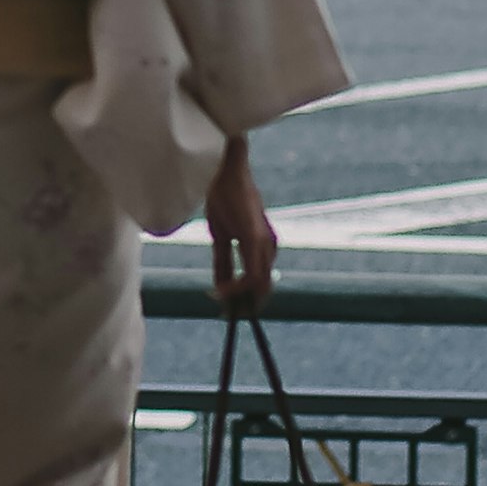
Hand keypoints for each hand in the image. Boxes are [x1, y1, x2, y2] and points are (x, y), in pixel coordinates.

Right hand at [206, 135, 277, 312]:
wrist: (223, 169)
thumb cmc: (222, 195)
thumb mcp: (220, 235)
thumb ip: (223, 261)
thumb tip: (218, 285)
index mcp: (262, 244)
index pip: (259, 281)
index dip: (244, 298)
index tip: (226, 309)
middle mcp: (268, 245)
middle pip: (264, 287)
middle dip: (246, 305)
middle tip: (227, 316)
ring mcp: (263, 242)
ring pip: (261, 285)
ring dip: (241, 299)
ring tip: (222, 306)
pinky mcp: (254, 238)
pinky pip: (252, 274)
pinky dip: (237, 287)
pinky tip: (221, 291)